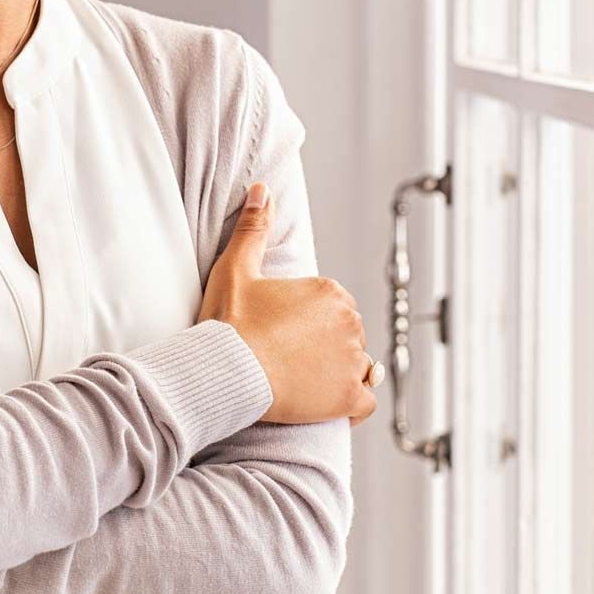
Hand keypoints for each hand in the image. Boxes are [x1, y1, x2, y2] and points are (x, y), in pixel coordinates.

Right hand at [202, 182, 375, 425]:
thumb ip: (254, 228)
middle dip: (326, 345)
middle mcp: (350, 323)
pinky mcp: (350, 398)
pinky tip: (330, 403)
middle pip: (348, 335)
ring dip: (339, 373)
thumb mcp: (236, 268)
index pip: (334, 307)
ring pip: (359, 366)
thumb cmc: (229, 321)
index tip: (286, 331)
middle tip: (289, 357)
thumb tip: (261, 189)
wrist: (226, 369)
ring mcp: (353, 362)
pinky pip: (367, 402)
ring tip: (304, 380)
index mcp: (329, 292)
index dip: (311, 320)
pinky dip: (354, 404)